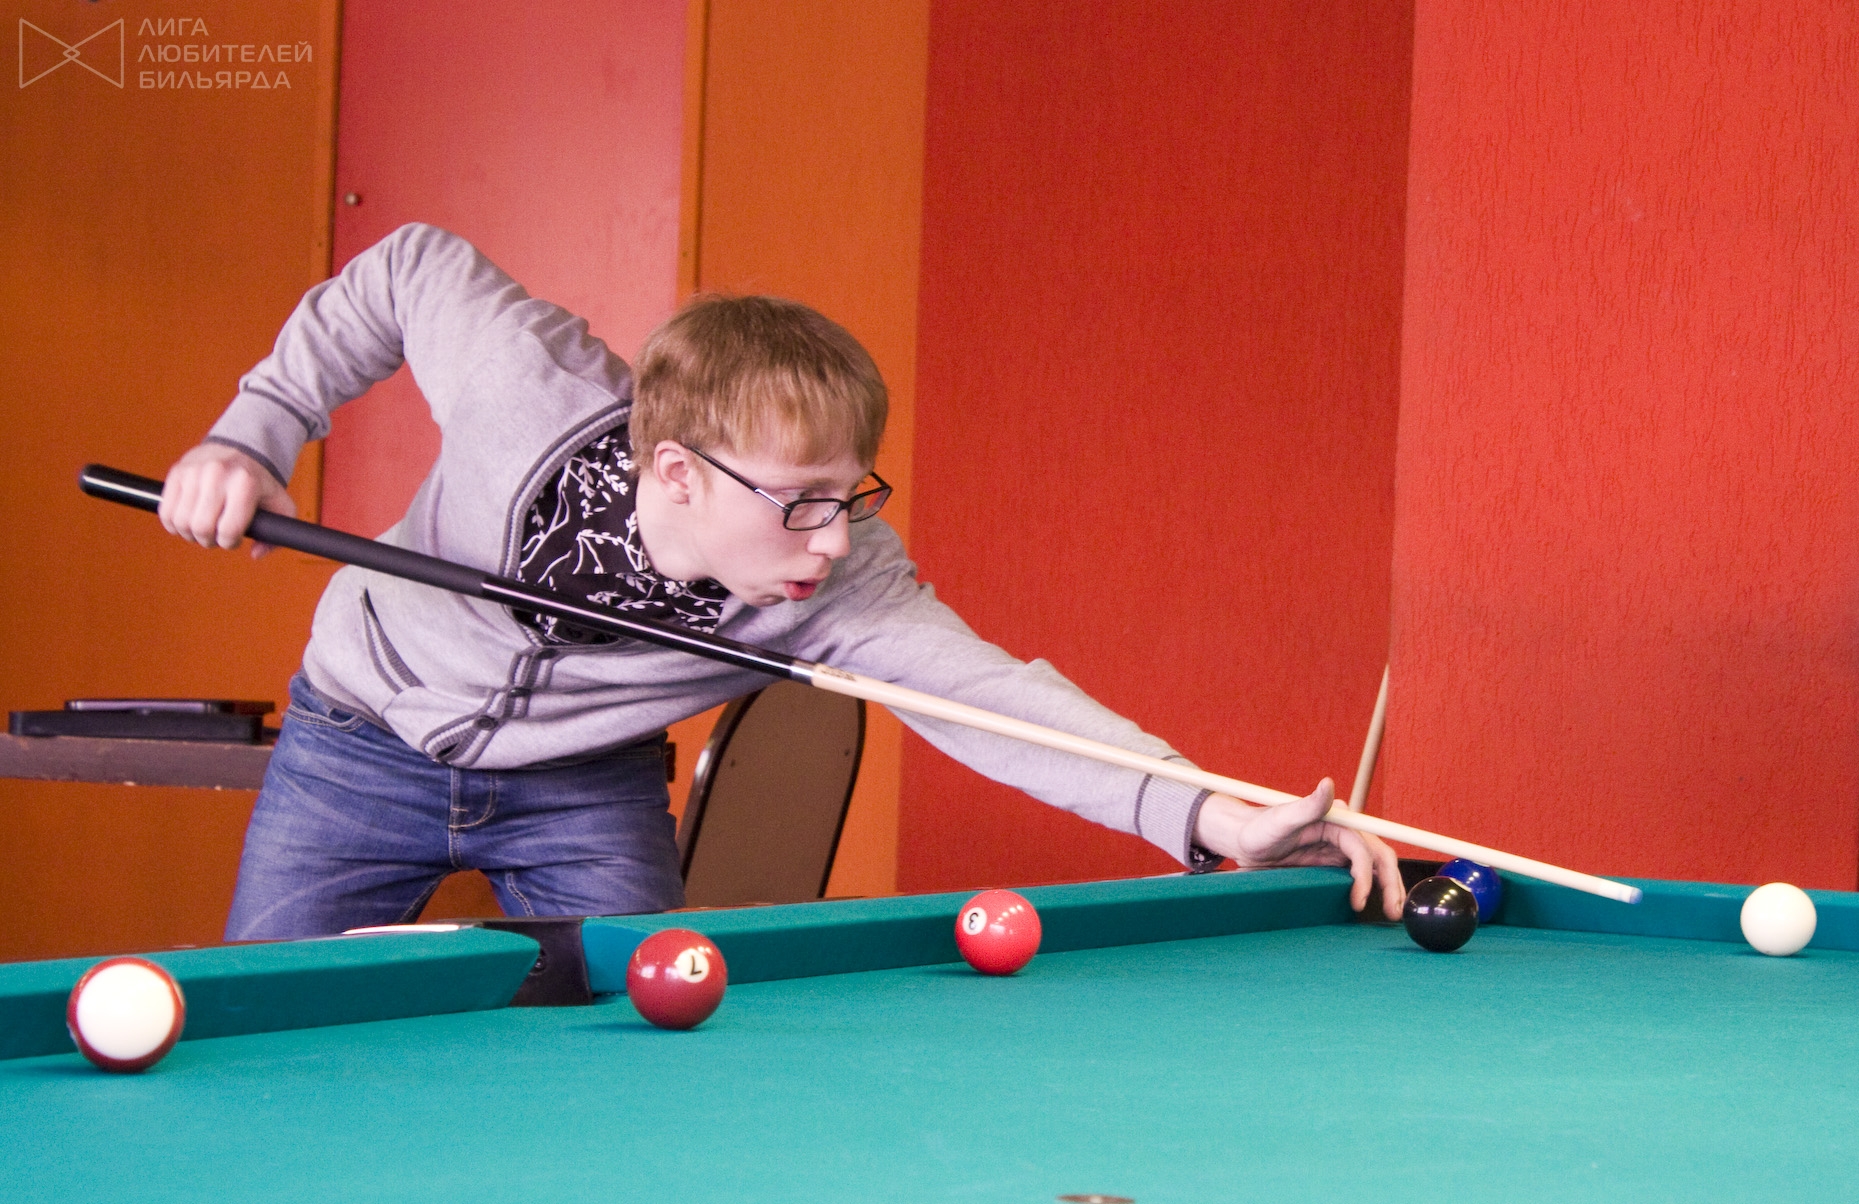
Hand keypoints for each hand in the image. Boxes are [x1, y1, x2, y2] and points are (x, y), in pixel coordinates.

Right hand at [157, 443, 295, 557]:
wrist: (240, 449)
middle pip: (201, 528)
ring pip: (181, 522)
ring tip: (203, 528)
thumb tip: (256, 554)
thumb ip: (278, 533)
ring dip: (190, 534)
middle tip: (216, 536)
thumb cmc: (259, 483)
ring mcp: (194, 472)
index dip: (230, 542)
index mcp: (245, 483)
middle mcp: (218, 474)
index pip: (229, 529)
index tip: (234, 539)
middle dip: (209, 541)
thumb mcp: (280, 505)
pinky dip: (173, 524)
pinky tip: (187, 522)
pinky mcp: (176, 473)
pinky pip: (166, 512)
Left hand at [1192, 778, 1403, 919]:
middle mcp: (1343, 832)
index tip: (1360, 897)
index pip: (1362, 847)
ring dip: (1387, 888)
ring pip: (1374, 868)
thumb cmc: (1258, 828)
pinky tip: (1375, 905)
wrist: (1243, 840)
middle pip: (1378, 857)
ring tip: (1391, 913)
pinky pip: (1358, 876)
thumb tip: (1328, 784)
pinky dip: (1371, 889)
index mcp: (1336, 820)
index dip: (1366, 873)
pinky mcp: (1332, 863)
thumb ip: (1307, 805)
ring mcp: (1339, 849)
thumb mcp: (1281, 819)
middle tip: (1392, 912)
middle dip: (1389, 883)